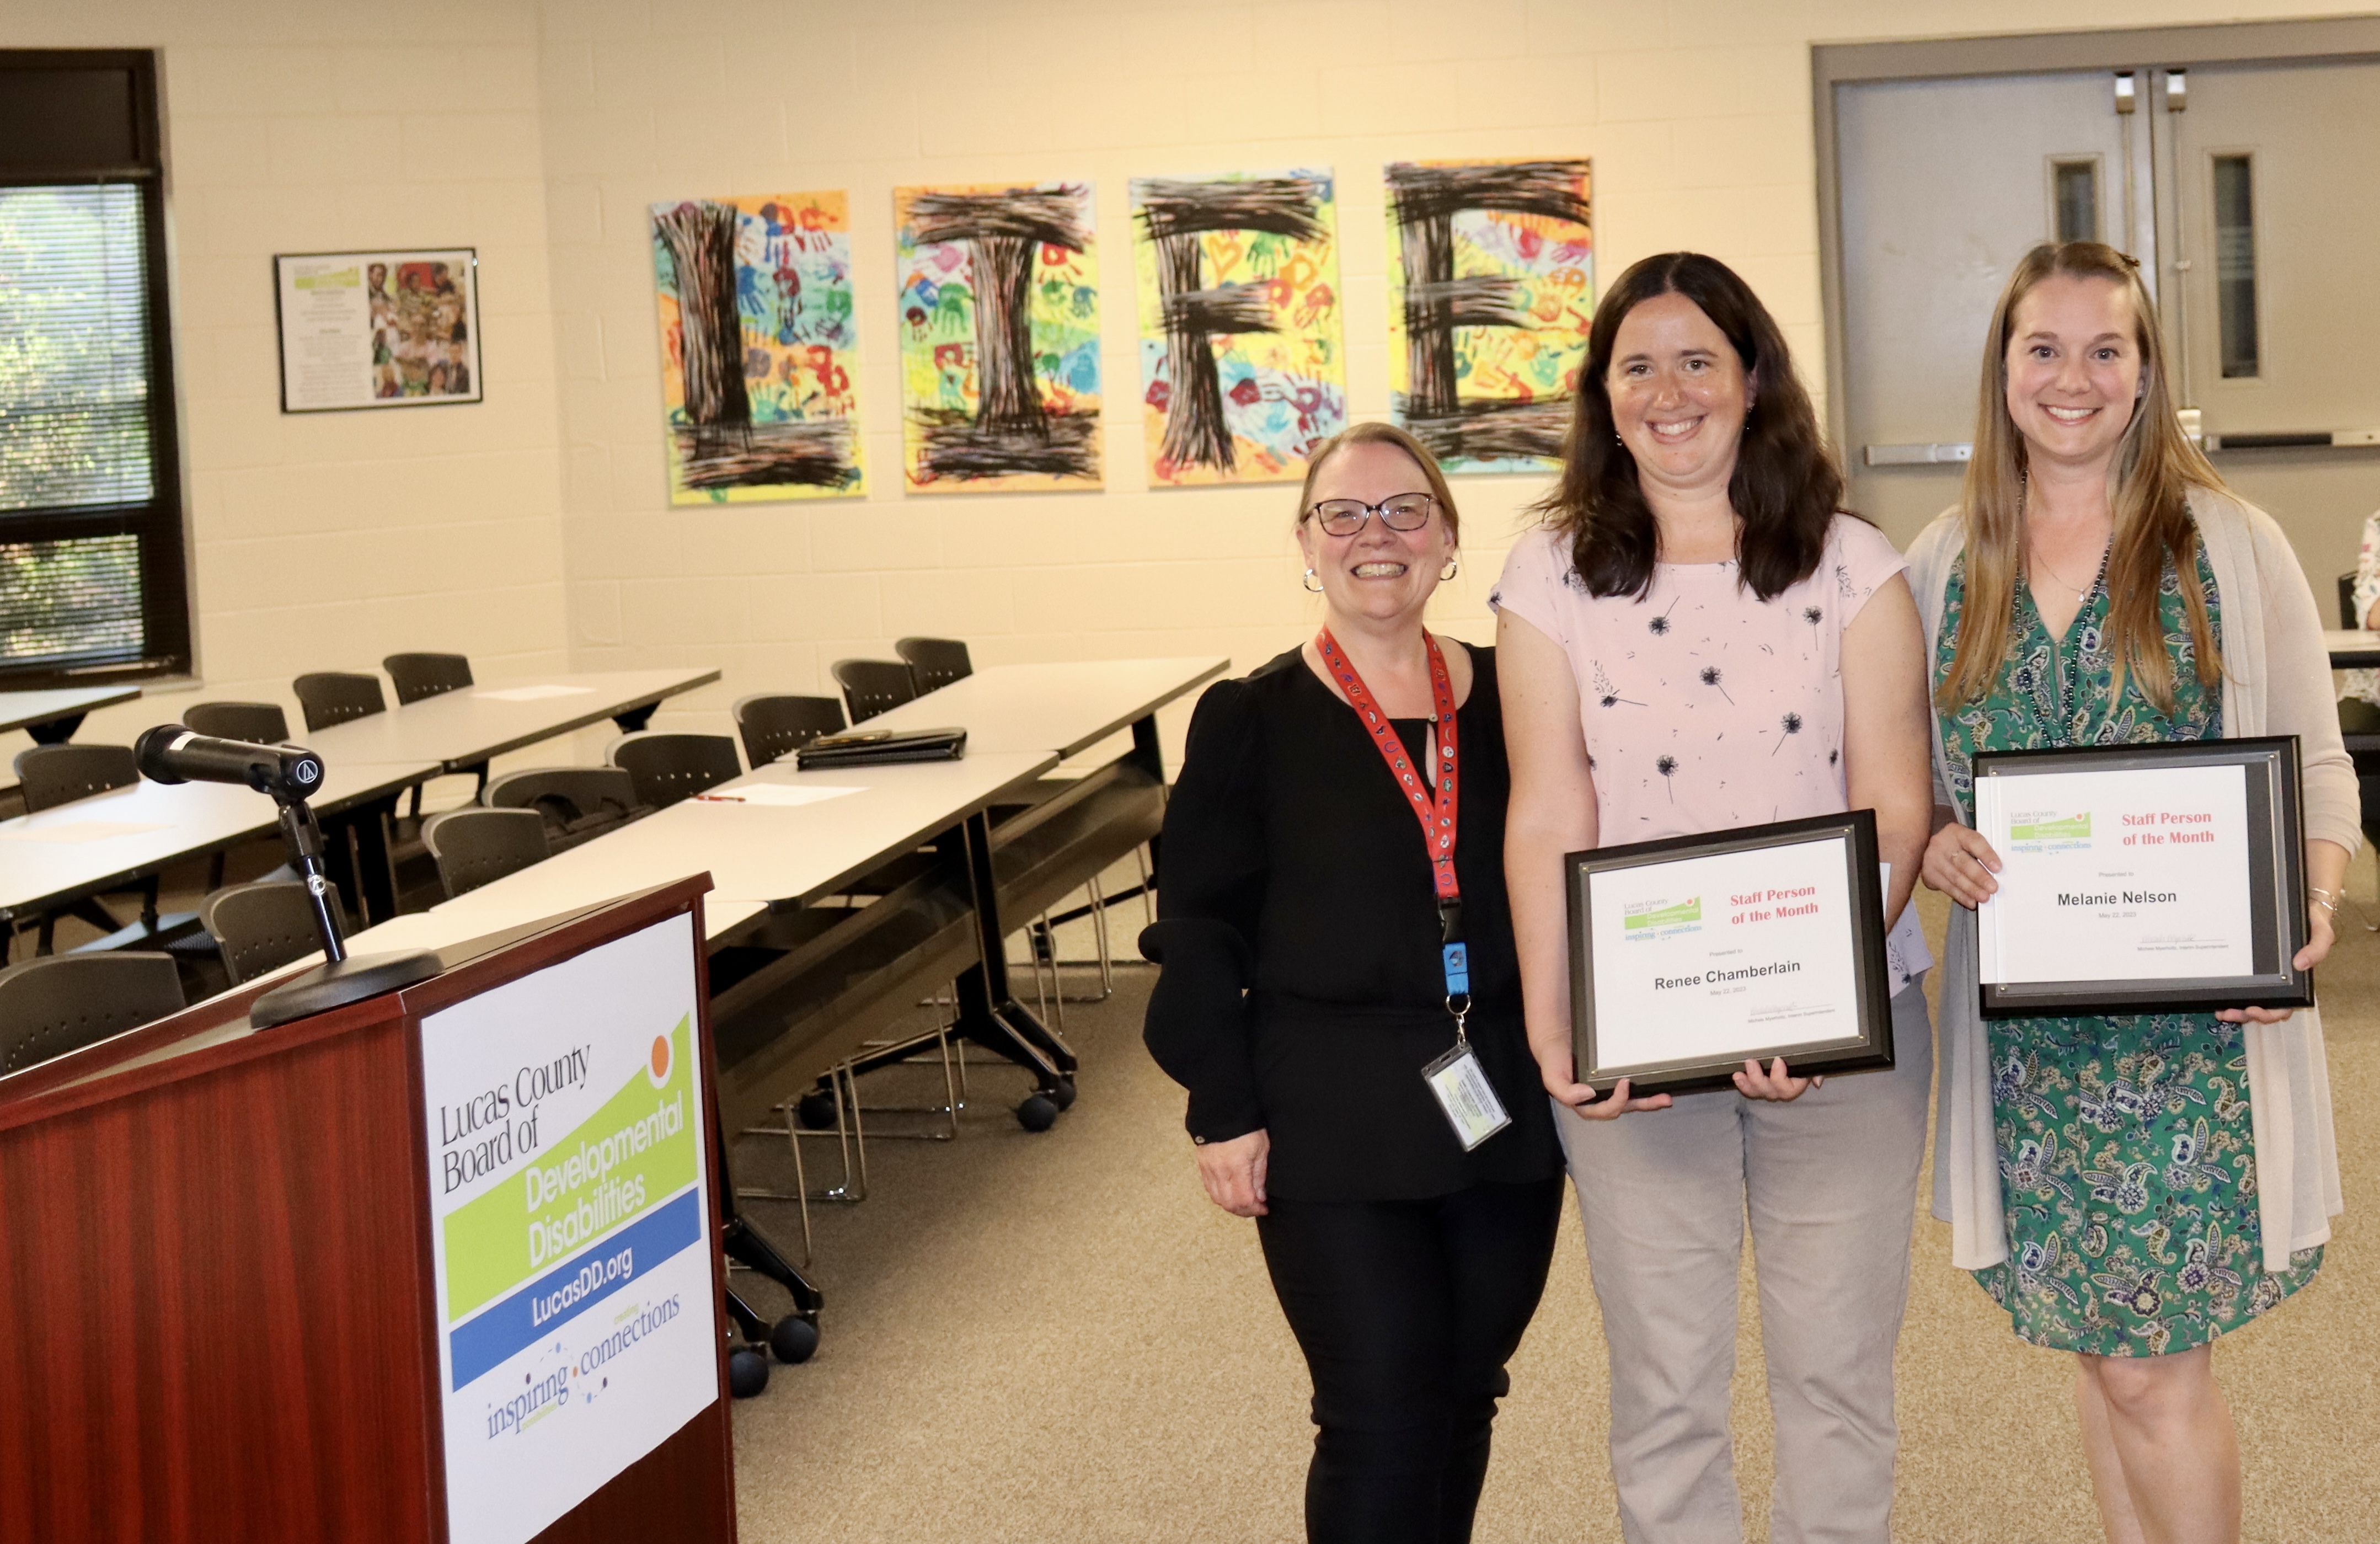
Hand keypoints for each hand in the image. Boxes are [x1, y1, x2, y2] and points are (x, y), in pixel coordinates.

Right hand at [1194, 1129, 1269, 1216]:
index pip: (1244, 1200)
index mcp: (1237, 1166)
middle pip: (1229, 1205)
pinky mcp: (1202, 1165)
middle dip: (1244, 1211)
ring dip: (1232, 1204)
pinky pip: (1209, 1188)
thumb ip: (1259, 1175)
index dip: (1255, 1209)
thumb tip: (1260, 1196)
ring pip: (1217, 1199)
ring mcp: (1208, 1169)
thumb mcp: (1261, 1148)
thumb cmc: (1246, 1126)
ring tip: (1244, 1199)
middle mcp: (1220, 1171)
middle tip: (1255, 1206)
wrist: (1222, 1109)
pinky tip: (1230, 1190)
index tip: (1264, 1207)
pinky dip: (1220, 1195)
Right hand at [1535, 1038, 1670, 1118]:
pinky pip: (1630, 1089)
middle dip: (1643, 1106)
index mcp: (1584, 1104)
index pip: (1605, 1110)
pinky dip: (1643, 1090)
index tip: (1624, 1083)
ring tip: (1665, 1098)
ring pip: (1630, 1102)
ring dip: (1648, 1102)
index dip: (1617, 1101)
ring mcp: (1606, 1091)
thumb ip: (1565, 1092)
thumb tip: (1588, 1095)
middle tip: (1662, 1099)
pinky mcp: (1612, 1080)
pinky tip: (1655, 1086)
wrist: (1555, 1040)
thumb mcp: (1552, 1078)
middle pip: (1623, 1108)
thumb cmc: (1554, 1061)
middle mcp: (1597, 1100)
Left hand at [1734, 1057, 1817, 1100]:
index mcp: (1795, 1084)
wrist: (1790, 1053)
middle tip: (1751, 1062)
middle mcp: (1780, 1090)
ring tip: (1738, 1074)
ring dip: (1747, 1084)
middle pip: (1769, 1092)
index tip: (1777, 1060)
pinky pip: (1749, 1089)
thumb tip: (1817, 1083)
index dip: (1780, 1077)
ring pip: (1757, 1092)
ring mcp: (1767, 1088)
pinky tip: (1736, 1076)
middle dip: (1758, 1079)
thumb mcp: (1812, 1062)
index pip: (1788, 1089)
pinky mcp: (1755, 1083)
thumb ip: (1816, 1071)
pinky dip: (1742, 1084)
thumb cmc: (1802, 1058)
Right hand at [1922, 822, 2000, 907]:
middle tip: (1992, 887)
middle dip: (1979, 877)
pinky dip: (1961, 896)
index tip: (1998, 867)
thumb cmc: (1956, 845)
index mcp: (1956, 832)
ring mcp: (1933, 859)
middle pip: (1963, 862)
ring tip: (1984, 897)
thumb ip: (1981, 850)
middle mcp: (1942, 844)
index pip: (1973, 841)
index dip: (1986, 855)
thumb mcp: (1966, 840)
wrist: (1929, 848)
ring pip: (1955, 877)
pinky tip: (1971, 901)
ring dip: (1971, 889)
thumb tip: (1999, 869)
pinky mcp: (1929, 874)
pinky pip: (1947, 887)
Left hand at [2217, 902, 2336, 1023]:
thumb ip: (2317, 949)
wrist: (2302, 905)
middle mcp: (2280, 982)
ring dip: (2236, 1009)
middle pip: (2263, 1008)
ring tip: (2221, 1011)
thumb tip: (2301, 965)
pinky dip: (2232, 993)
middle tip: (2228, 1013)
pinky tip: (2220, 994)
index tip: (2253, 1010)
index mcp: (2296, 981)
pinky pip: (2244, 985)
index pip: (2284, 1006)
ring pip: (2251, 1001)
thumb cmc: (2312, 922)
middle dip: (2245, 1015)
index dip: (2269, 1013)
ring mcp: (2266, 976)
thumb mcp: (2321, 933)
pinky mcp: (2253, 966)